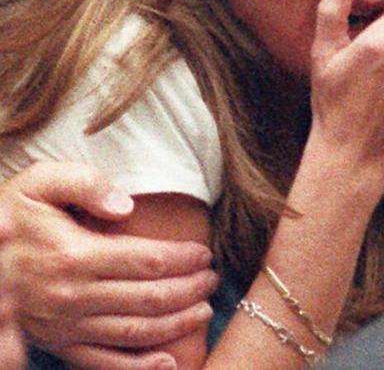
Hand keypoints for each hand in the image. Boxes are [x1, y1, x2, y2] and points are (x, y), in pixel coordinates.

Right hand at [0, 162, 216, 369]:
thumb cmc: (12, 213)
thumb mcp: (40, 182)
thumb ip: (85, 184)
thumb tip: (126, 206)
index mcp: (73, 255)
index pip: (148, 261)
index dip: (185, 259)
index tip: (206, 253)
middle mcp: (70, 296)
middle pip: (149, 298)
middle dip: (190, 289)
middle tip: (213, 279)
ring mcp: (62, 325)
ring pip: (134, 332)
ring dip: (176, 324)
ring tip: (204, 310)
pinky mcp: (54, 344)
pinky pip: (101, 363)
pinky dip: (138, 367)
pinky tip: (169, 361)